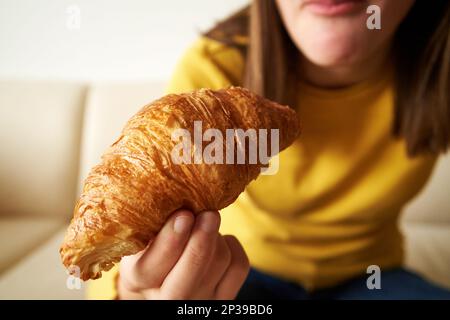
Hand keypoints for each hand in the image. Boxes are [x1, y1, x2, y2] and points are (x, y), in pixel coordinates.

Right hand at [117, 210, 249, 298]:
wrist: (164, 278)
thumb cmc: (149, 248)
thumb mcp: (140, 237)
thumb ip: (152, 224)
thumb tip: (176, 202)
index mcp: (138, 280)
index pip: (152, 267)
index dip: (170, 240)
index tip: (183, 215)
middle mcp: (168, 298)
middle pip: (193, 269)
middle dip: (203, 238)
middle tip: (208, 213)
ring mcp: (200, 301)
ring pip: (220, 261)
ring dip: (216, 236)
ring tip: (204, 224)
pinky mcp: (224, 298)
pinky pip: (238, 266)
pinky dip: (232, 245)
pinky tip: (218, 241)